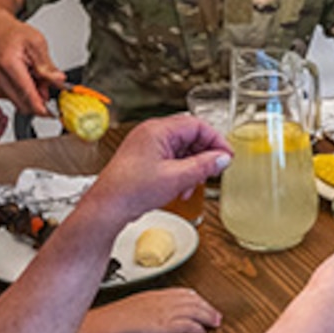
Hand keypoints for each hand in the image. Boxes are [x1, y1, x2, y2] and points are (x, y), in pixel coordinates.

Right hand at [0, 17, 67, 116]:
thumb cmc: (13, 34)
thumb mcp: (37, 42)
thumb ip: (47, 65)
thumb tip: (59, 80)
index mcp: (9, 64)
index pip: (27, 92)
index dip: (41, 106)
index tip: (53, 114)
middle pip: (24, 103)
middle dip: (40, 98)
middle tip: (47, 82)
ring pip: (21, 102)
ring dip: (34, 95)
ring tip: (35, 74)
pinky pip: (16, 99)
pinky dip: (26, 93)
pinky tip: (27, 78)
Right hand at [85, 289, 221, 332]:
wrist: (108, 324)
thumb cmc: (115, 318)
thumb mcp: (134, 306)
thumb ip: (147, 307)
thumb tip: (152, 314)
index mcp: (156, 295)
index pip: (183, 293)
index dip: (197, 299)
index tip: (204, 304)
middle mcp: (163, 301)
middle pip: (193, 301)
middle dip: (208, 308)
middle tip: (217, 316)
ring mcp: (165, 313)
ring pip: (195, 312)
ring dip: (207, 318)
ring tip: (214, 324)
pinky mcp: (165, 326)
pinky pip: (187, 326)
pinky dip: (197, 329)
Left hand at [97, 114, 231, 214]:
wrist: (108, 207)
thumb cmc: (130, 190)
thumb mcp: (176, 178)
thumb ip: (204, 166)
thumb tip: (222, 158)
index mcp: (157, 130)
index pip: (197, 125)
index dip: (215, 140)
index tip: (225, 155)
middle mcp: (151, 134)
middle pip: (190, 137)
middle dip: (203, 156)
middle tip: (213, 170)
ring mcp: (147, 146)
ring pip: (181, 150)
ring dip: (192, 167)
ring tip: (193, 184)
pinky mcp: (145, 160)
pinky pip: (171, 160)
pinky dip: (181, 172)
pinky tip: (181, 188)